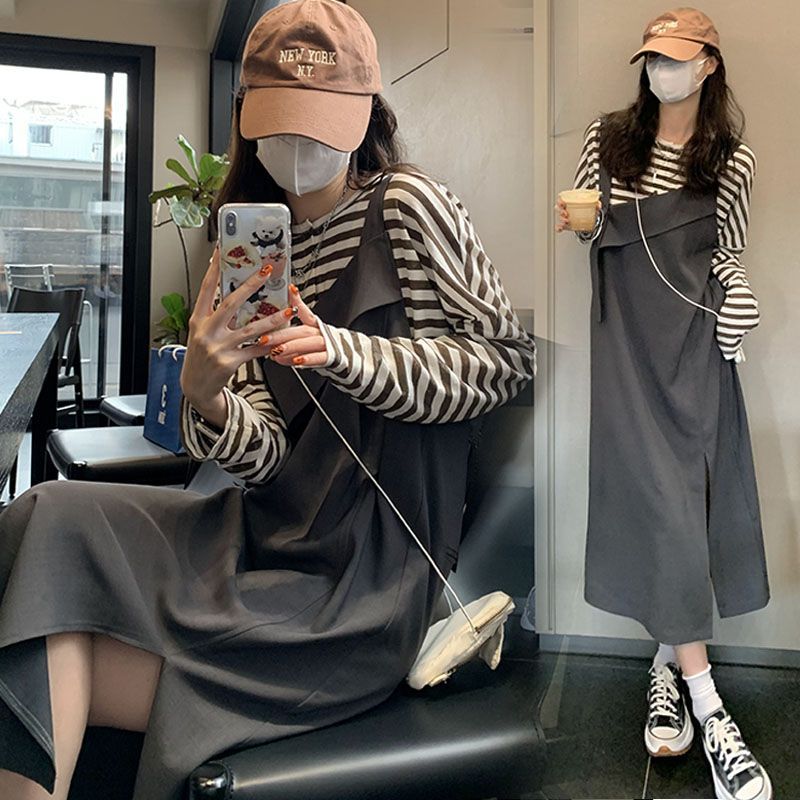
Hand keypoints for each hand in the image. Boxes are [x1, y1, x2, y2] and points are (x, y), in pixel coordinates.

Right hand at [180, 248, 286, 424]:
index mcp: (198, 320)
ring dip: (271, 320)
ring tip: (288, 311)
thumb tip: (233, 293)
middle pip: (231, 303)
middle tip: (266, 272)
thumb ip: (214, 314)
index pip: (205, 289)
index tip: (221, 250)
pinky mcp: (229, 362)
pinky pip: (254, 351)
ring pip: (249, 329)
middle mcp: (206, 331)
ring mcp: (217, 347)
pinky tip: (280, 340)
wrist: (195, 386)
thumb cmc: (200, 356)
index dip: (213, 269)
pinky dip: (268, 345)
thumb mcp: (201, 332)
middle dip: (250, 286)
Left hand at [260, 284, 329, 367]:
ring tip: (277, 350)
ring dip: (292, 346)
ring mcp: (327, 345)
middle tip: (264, 339)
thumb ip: (291, 338)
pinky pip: (319, 358)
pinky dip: (308, 359)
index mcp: (316, 326)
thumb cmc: (324, 347)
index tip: (290, 290)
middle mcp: (321, 333)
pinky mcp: (331, 358)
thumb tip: (269, 338)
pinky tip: (297, 361)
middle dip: (281, 335)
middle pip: (301, 331)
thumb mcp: (309, 339)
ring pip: (309, 343)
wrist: (348, 358)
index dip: (298, 300)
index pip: (306, 312)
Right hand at [554, 198, 600, 232]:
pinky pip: (560, 226)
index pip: (562, 199)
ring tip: (567, 221)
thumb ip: (596, 203)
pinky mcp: (567, 224)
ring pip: (560, 217)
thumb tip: (598, 205)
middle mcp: (567, 208)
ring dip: (562, 220)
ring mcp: (566, 217)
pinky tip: (561, 228)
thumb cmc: (587, 207)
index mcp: (570, 201)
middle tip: (566, 214)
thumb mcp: (592, 203)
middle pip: (559, 209)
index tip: (562, 203)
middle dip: (561, 211)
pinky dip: (559, 228)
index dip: (560, 201)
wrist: (588, 215)